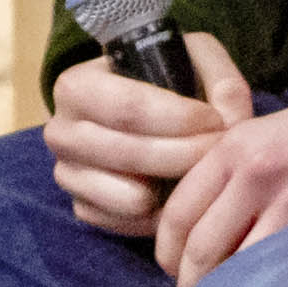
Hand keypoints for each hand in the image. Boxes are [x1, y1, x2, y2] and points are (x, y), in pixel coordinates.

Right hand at [49, 32, 246, 239]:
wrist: (146, 120)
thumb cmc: (169, 86)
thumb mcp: (197, 63)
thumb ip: (221, 80)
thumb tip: (227, 120)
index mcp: (76, 86)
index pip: (126, 108)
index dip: (178, 118)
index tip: (216, 121)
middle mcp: (60, 132)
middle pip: (128, 154)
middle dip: (184, 155)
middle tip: (218, 151)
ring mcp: (68, 175)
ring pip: (132, 197)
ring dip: (176, 188)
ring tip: (197, 169)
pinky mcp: (83, 209)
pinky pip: (130, 223)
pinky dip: (161, 212)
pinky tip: (174, 188)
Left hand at [152, 54, 287, 286]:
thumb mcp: (272, 133)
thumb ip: (232, 173)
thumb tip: (199, 229)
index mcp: (234, 145)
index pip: (177, 213)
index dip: (168, 253)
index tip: (174, 270)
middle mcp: (253, 172)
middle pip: (199, 248)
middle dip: (191, 284)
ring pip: (235, 268)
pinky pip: (279, 274)